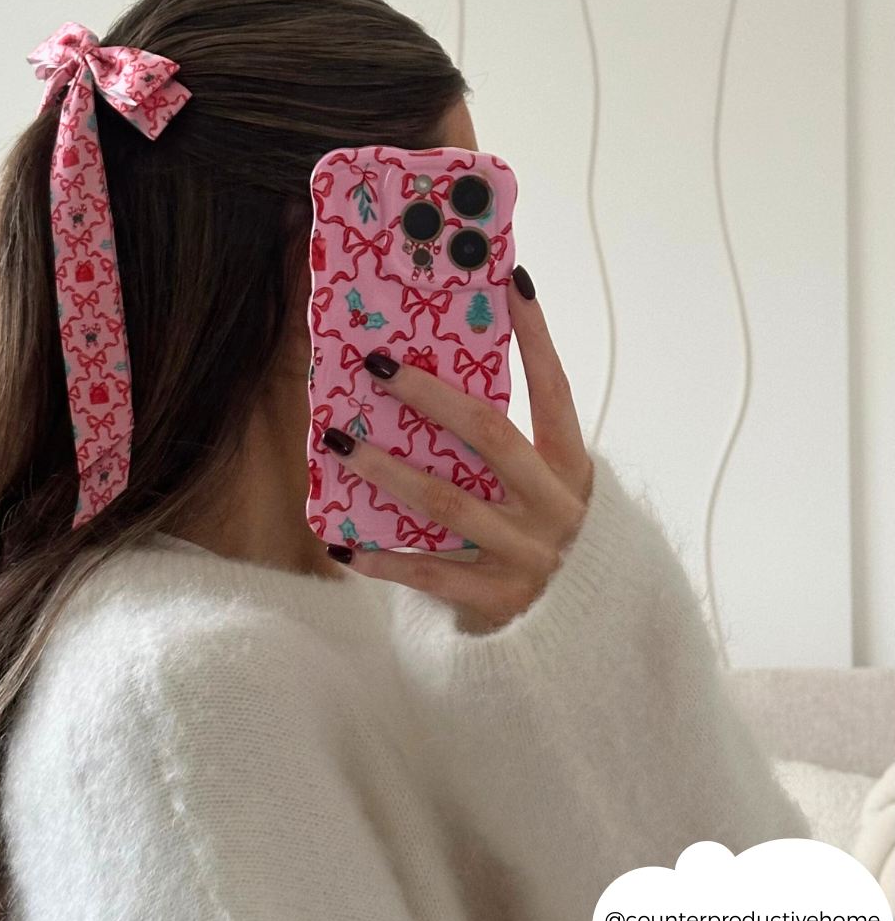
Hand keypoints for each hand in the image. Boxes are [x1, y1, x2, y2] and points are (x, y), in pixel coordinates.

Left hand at [320, 265, 594, 632]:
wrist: (581, 638)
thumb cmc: (548, 547)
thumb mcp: (548, 494)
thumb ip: (514, 454)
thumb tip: (443, 389)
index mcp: (574, 471)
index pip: (554, 391)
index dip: (535, 337)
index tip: (510, 282)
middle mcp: (557, 508)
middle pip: (490, 435)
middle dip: (430, 395)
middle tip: (376, 364)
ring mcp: (529, 555)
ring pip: (448, 500)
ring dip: (388, 468)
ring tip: (339, 439)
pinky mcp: (499, 600)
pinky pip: (430, 573)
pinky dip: (382, 559)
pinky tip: (339, 543)